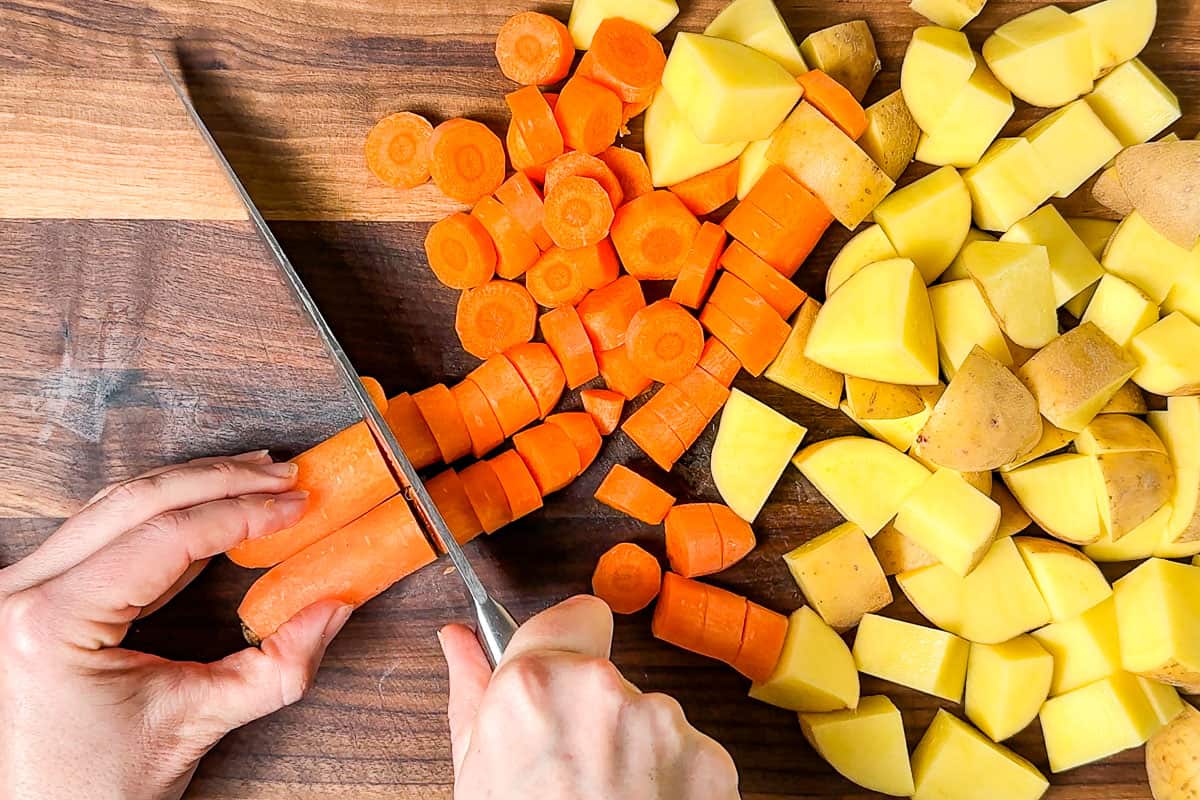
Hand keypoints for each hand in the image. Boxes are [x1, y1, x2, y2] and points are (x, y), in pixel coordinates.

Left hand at [0, 452, 352, 799]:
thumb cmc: (96, 788)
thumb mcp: (197, 724)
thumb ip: (279, 666)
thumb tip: (335, 604)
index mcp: (51, 622)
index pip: (166, 538)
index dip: (241, 512)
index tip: (295, 505)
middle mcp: (21, 593)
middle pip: (137, 501)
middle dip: (221, 480)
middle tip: (285, 475)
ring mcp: (19, 588)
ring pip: (118, 504)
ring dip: (194, 485)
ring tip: (258, 478)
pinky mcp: (34, 592)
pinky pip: (106, 529)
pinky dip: (166, 512)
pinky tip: (212, 505)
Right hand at [440, 595, 739, 798]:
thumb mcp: (475, 777)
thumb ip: (472, 694)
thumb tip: (457, 642)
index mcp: (537, 685)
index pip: (573, 614)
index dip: (565, 647)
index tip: (558, 680)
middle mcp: (606, 691)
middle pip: (609, 676)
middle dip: (595, 714)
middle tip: (571, 776)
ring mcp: (667, 726)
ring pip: (650, 717)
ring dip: (634, 752)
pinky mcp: (713, 763)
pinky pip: (688, 754)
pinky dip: (672, 782)